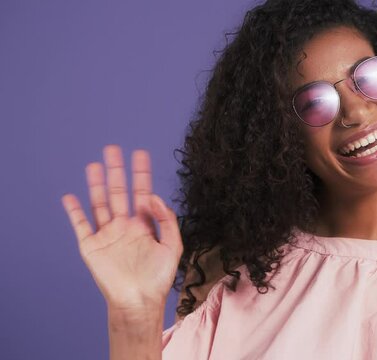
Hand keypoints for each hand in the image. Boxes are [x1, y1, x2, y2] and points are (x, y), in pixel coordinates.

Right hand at [61, 145, 182, 311]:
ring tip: (94, 165)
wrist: (139, 301)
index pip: (142, 193)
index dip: (141, 174)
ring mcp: (107, 235)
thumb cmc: (158, 278)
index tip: (140, 154)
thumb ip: (167, 220)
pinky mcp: (91, 247)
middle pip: (118, 192)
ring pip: (99, 203)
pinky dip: (74, 211)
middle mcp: (124, 226)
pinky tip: (71, 197)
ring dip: (96, 184)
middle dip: (116, 171)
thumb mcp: (172, 246)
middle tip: (113, 148)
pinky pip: (81, 225)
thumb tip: (153, 196)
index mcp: (144, 225)